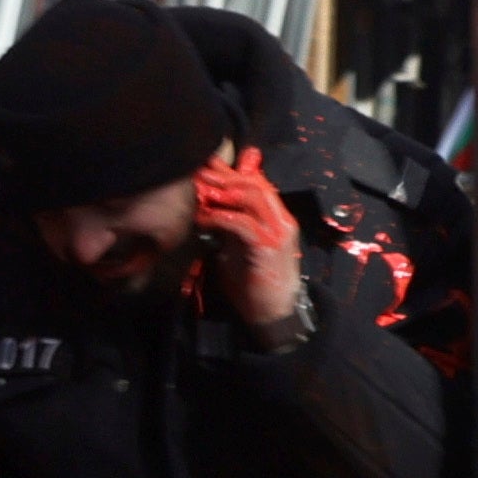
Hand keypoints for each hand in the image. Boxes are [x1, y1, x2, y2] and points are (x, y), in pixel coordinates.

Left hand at [191, 146, 304, 339]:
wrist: (273, 312)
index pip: (257, 183)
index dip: (231, 171)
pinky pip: (242, 223)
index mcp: (275, 216)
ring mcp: (277, 232)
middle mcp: (280, 219)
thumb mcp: (238, 245)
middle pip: (254, 184)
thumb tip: (209, 205)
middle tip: (196, 171)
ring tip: (197, 189)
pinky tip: (201, 216)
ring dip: (221, 191)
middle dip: (223, 175)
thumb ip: (229, 223)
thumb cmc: (252, 279)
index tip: (205, 165)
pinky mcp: (268, 247)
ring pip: (252, 197)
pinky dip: (220, 216)